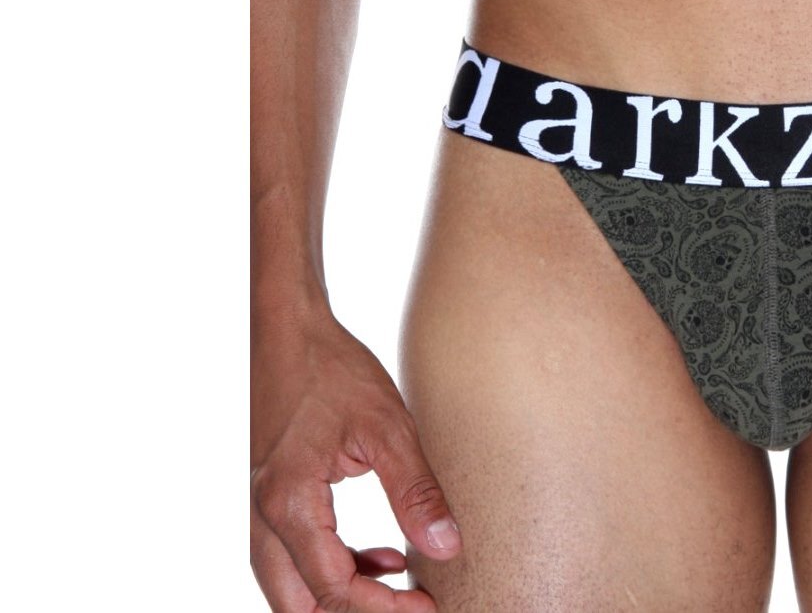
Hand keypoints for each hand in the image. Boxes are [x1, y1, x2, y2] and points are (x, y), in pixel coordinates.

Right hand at [251, 305, 461, 610]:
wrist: (288, 329)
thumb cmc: (334, 369)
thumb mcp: (387, 427)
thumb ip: (416, 491)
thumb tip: (447, 547)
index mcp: (290, 503)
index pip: (334, 589)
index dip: (384, 609)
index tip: (429, 608)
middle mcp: (264, 516)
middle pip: (301, 604)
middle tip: (413, 607)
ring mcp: (260, 507)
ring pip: (292, 586)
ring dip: (344, 593)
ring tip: (403, 584)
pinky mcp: (270, 494)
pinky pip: (294, 554)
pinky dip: (335, 565)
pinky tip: (381, 554)